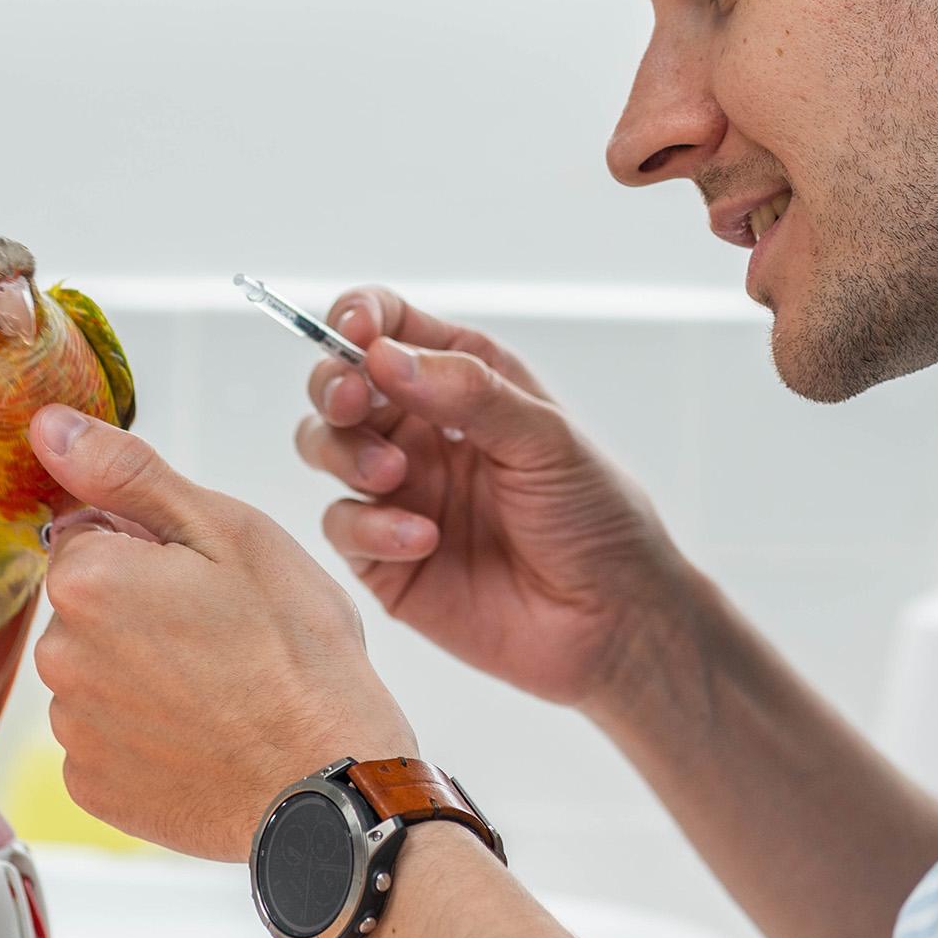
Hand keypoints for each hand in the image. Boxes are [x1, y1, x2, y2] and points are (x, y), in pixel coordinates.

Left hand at [29, 406, 415, 859]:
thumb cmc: (296, 655)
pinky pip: (106, 737)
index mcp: (89, 580)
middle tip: (223, 632)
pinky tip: (204, 733)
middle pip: (88, 604)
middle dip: (141, 606)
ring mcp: (74, 730)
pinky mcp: (93, 787)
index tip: (205, 576)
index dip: (152, 545)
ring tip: (222, 687)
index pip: (89, 531)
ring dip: (143, 671)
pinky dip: (146, 732)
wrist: (329, 780)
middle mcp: (60, 657)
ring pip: (97, 671)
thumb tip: (48, 428)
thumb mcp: (230, 533)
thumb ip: (129, 474)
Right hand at [294, 287, 690, 710]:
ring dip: (344, 452)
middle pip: (340, 384)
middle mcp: (422, 428)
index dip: (360, 316)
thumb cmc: (596, 517)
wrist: (611, 621)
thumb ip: (468, 391)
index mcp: (464, 381)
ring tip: (392, 475)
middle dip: (334, 386)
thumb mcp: (546, 438)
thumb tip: (383, 355)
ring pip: (325, 447)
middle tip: (354, 402)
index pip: (391, 326)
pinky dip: (370, 527)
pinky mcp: (384, 556)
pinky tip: (422, 540)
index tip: (355, 330)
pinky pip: (343, 525)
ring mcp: (400, 491)